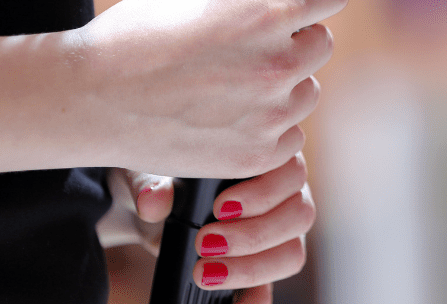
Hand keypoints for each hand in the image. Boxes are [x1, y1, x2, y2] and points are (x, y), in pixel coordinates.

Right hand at [71, 0, 345, 178]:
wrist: (86, 101)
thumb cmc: (131, 37)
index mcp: (268, 10)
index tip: (313, 2)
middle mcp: (279, 60)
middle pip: (321, 44)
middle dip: (295, 42)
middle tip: (255, 49)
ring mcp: (272, 112)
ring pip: (307, 93)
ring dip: (282, 89)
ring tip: (231, 88)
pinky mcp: (257, 154)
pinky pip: (289, 137)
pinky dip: (267, 130)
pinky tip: (227, 120)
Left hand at [99, 126, 311, 303]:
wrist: (146, 207)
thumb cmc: (161, 174)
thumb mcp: (148, 172)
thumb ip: (151, 183)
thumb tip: (154, 202)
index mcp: (269, 158)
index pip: (291, 170)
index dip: (263, 192)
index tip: (220, 207)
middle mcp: (285, 192)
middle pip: (300, 213)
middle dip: (255, 234)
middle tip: (206, 241)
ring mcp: (279, 232)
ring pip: (292, 252)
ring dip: (253, 266)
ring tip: (206, 272)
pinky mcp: (264, 266)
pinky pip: (271, 287)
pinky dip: (254, 297)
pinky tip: (233, 303)